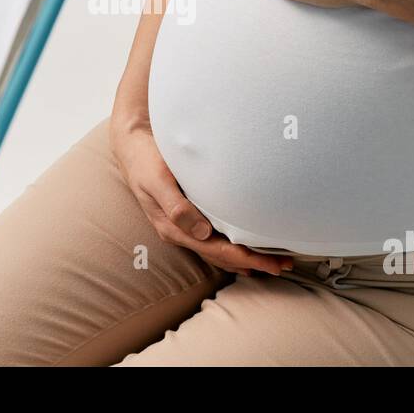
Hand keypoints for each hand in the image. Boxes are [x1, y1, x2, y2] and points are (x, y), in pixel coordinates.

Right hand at [109, 109, 291, 276]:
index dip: (244, 258)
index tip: (269, 263)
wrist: (131, 146)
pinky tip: (246, 250)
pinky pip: (214, 240)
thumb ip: (176, 206)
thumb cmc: (145, 160)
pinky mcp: (187, 217)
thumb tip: (201, 231)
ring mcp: (183, 227)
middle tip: (282, 266)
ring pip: (218, 251)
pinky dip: (233, 248)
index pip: (216, 250)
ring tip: (271, 263)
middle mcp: (180, 232)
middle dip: (252, 263)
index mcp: (173, 228)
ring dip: (245, 258)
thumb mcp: (157, 180)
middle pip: (221, 256)